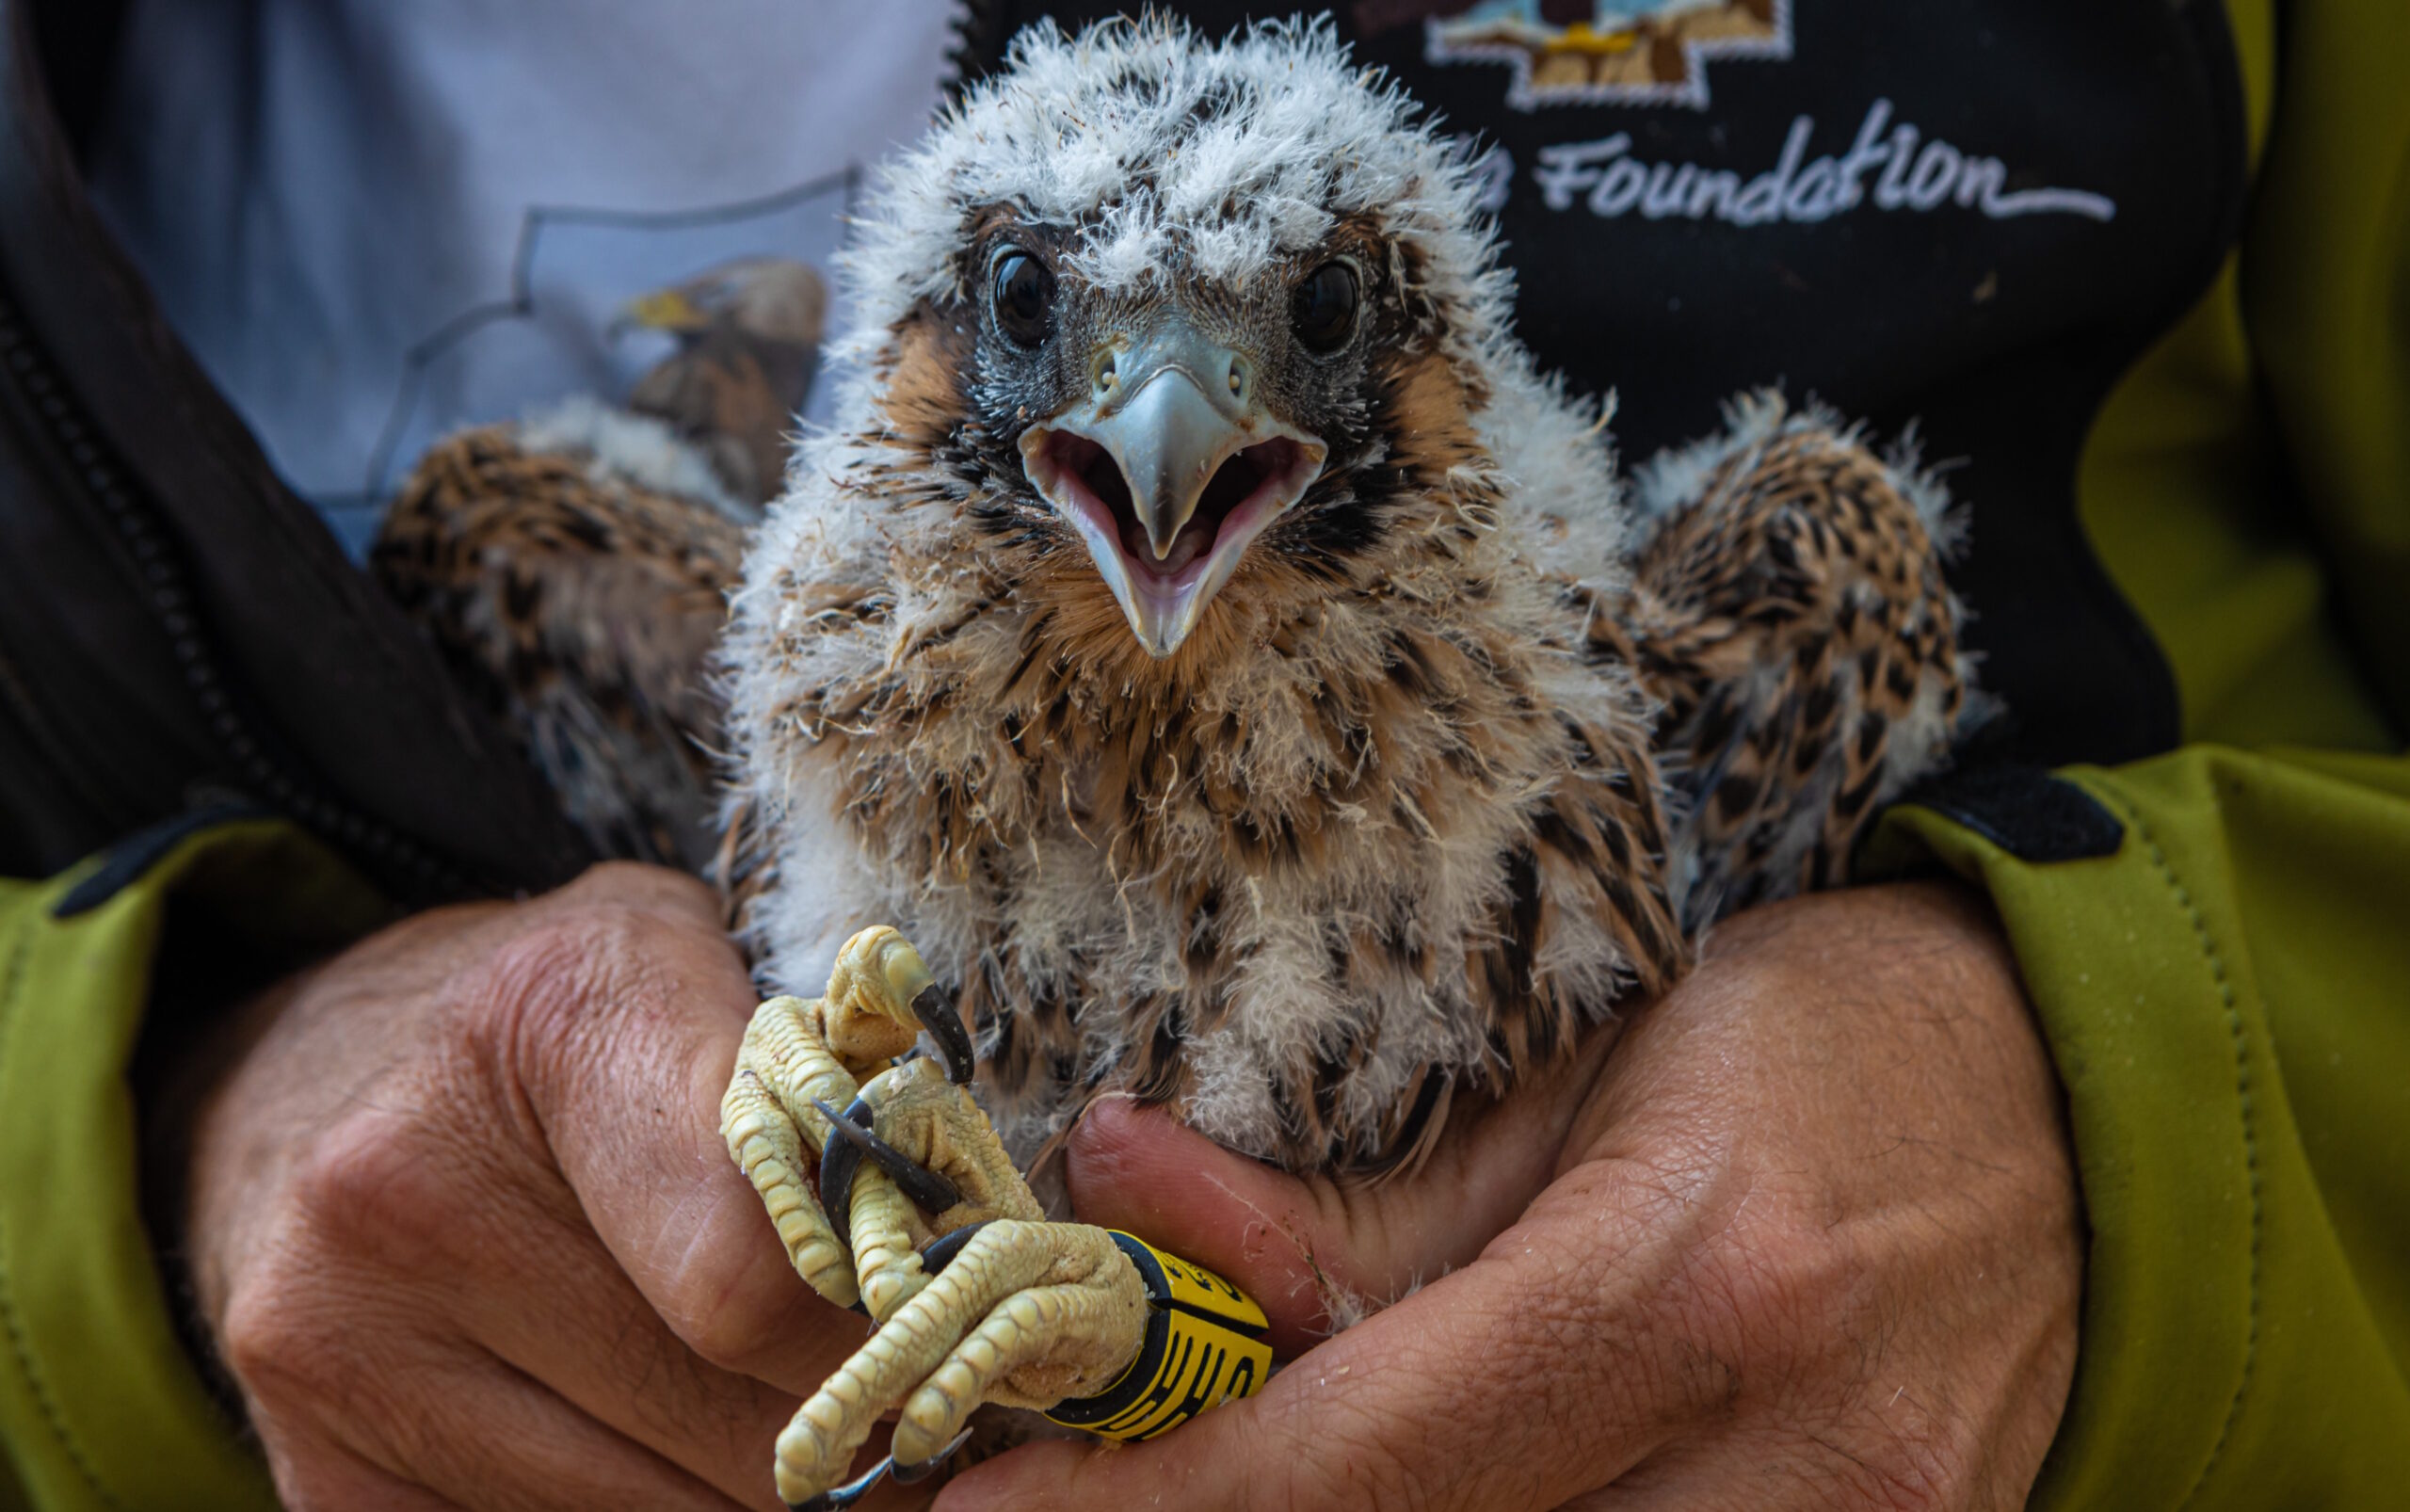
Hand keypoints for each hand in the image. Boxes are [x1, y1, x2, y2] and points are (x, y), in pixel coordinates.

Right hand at [184, 864, 914, 1510]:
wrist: (316, 1076)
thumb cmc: (572, 1023)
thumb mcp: (710, 970)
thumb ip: (838, 1089)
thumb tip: (990, 1266)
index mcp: (550, 1024)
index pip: (760, 1268)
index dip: (887, 1329)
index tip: (955, 1342)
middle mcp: (410, 1185)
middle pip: (727, 1416)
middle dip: (855, 1431)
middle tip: (922, 1417)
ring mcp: (336, 1340)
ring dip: (761, 1496)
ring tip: (819, 1439)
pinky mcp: (316, 1470)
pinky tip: (683, 1462)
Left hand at [941, 881, 2080, 1510]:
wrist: (2088, 1122)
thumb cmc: (1824, 1043)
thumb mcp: (1582, 1068)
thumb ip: (1356, 1196)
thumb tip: (1117, 1189)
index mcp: (1691, 1278)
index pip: (1370, 1452)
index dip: (1159, 1504)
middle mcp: (1784, 1461)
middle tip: (1094, 1486)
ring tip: (1253, 1463)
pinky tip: (1421, 1485)